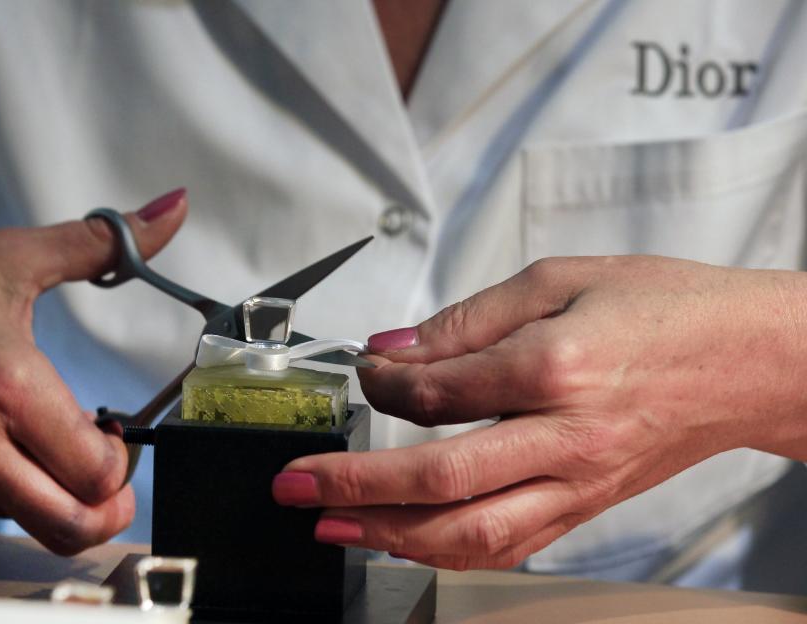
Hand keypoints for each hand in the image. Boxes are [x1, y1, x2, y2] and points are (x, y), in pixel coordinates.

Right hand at [0, 189, 186, 553]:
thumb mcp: (13, 258)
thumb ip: (106, 243)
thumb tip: (172, 208)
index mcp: (9, 386)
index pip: (95, 472)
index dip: (120, 462)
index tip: (113, 437)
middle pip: (69, 525)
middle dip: (103, 509)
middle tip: (105, 479)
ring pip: (24, 518)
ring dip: (46, 489)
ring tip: (33, 439)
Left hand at [273, 256, 806, 568]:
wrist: (746, 359)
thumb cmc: (663, 308)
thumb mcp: (560, 279)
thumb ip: (467, 319)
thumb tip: (394, 347)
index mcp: (555, 366)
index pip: (437, 392)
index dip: (380, 387)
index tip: (357, 375)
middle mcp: (566, 437)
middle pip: (443, 479)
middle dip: (355, 486)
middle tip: (295, 484)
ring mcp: (579, 482)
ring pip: (474, 532)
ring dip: (391, 534)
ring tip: (333, 524)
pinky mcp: (587, 507)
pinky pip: (511, 546)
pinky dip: (449, 550)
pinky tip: (406, 541)